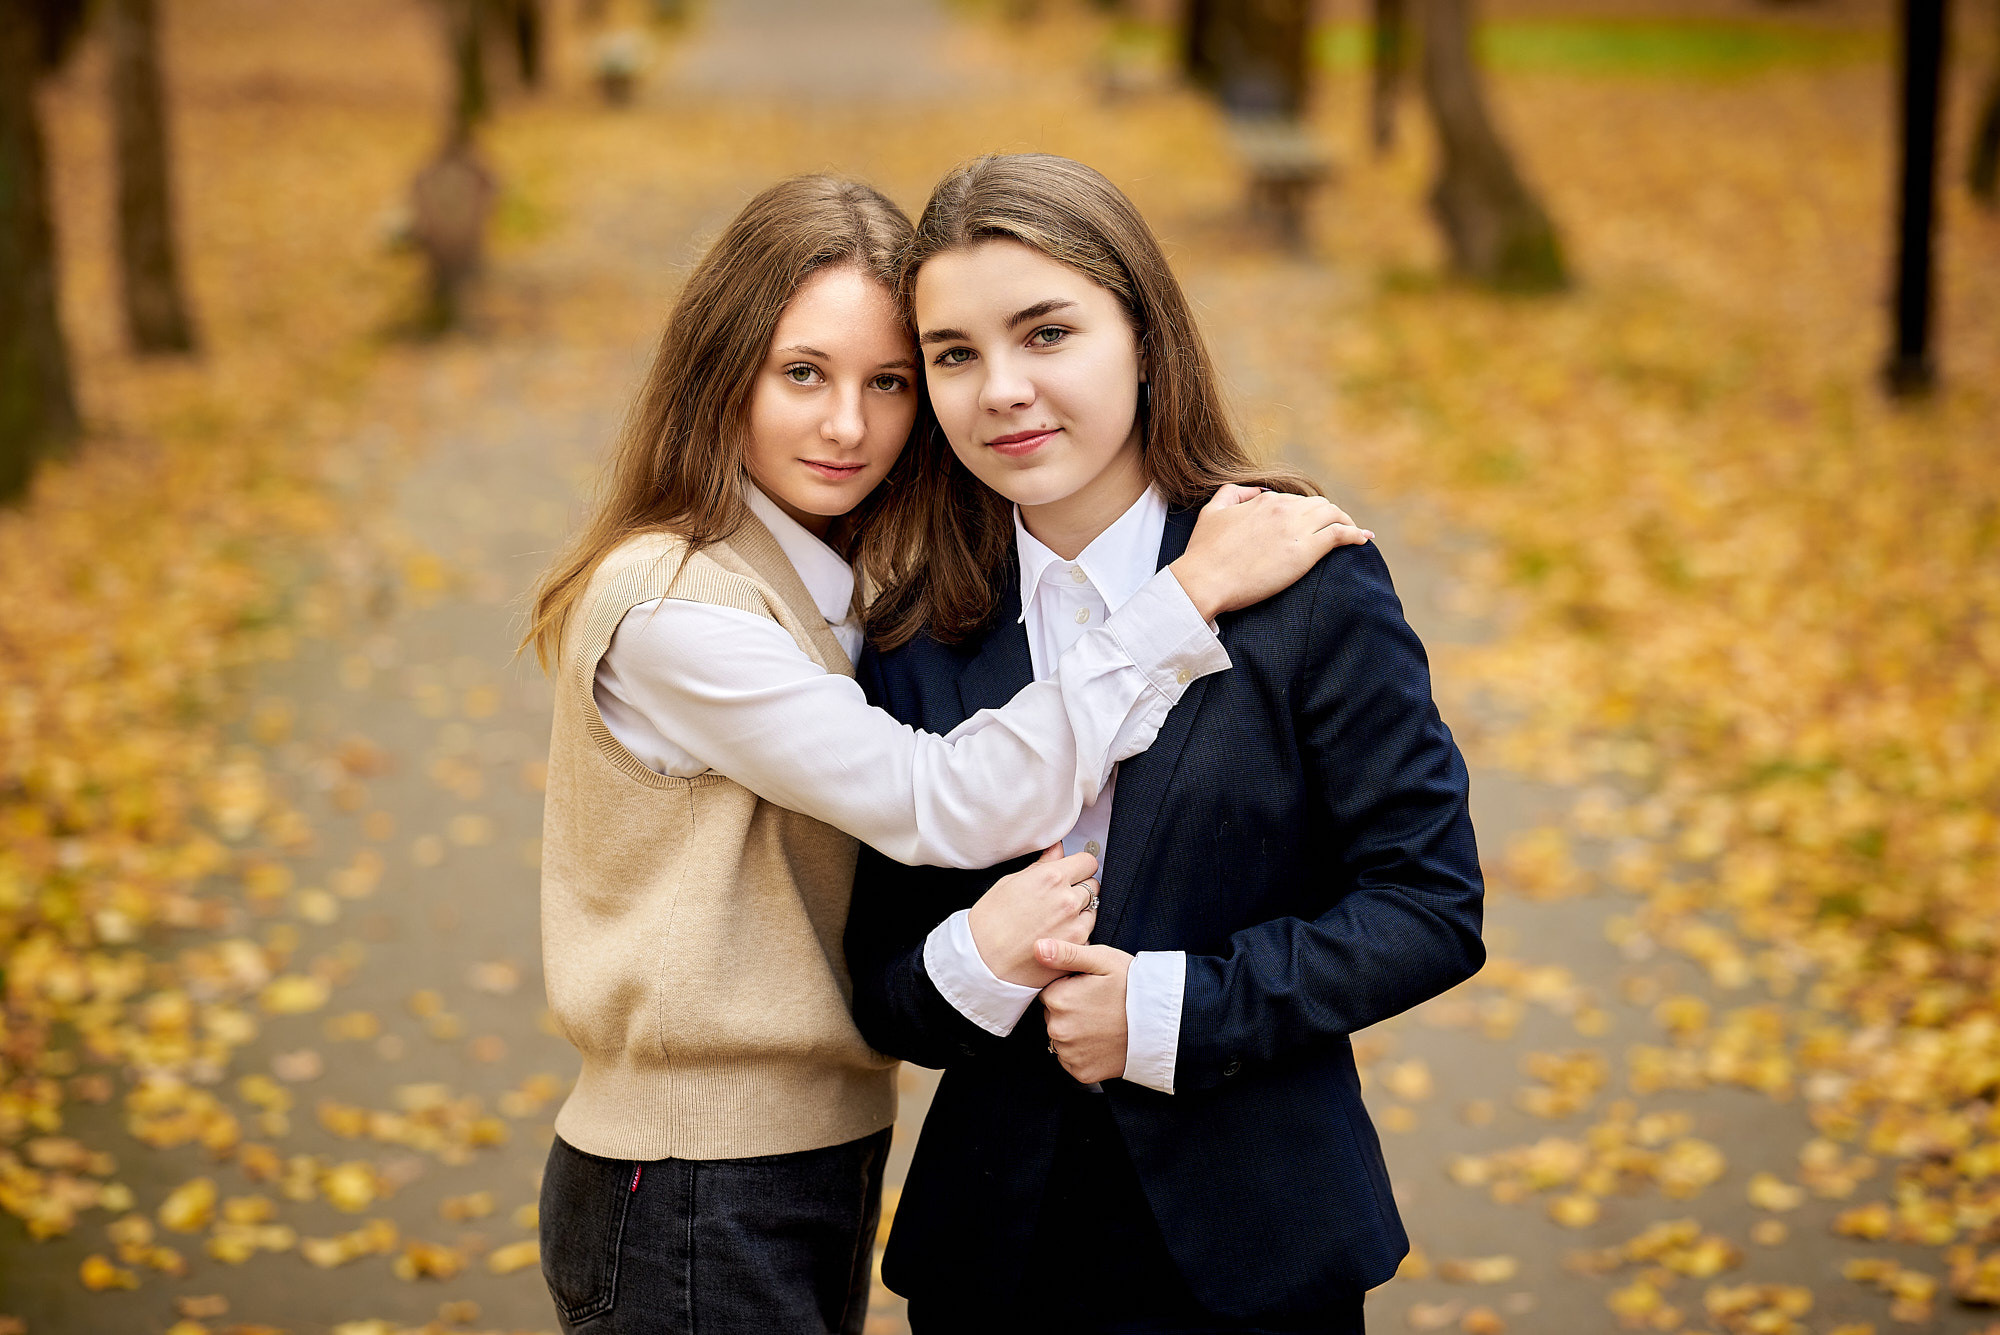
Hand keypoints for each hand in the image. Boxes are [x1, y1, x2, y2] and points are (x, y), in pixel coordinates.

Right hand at [967, 846, 1099, 987]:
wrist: (983, 963)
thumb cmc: (989, 923)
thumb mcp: (1010, 883)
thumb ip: (1041, 865)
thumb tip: (1057, 850)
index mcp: (1051, 877)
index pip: (1088, 861)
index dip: (1080, 866)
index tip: (1073, 872)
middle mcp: (1067, 899)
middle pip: (1093, 884)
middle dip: (1080, 888)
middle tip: (1059, 898)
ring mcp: (1075, 925)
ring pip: (1093, 909)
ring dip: (1081, 911)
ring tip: (1055, 920)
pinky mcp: (1078, 948)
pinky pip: (1088, 933)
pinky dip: (1078, 933)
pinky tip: (1056, 936)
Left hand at [1037, 939, 1132, 1083]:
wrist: (1162, 1024)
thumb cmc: (1133, 986)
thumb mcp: (1102, 959)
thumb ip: (1066, 953)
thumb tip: (1037, 947)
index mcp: (1058, 999)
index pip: (1050, 992)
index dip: (1071, 988)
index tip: (1092, 989)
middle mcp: (1057, 1030)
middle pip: (1053, 1016)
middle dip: (1070, 1010)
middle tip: (1100, 1005)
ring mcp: (1069, 1054)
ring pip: (1062, 1038)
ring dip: (1075, 1032)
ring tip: (1103, 1023)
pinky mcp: (1081, 1072)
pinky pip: (1072, 1060)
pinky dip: (1084, 1053)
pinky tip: (1103, 1042)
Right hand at [1168, 485, 1372, 619]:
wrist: (1204, 580)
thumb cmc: (1203, 552)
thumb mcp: (1212, 512)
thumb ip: (1233, 493)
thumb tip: (1258, 490)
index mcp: (1264, 501)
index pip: (1294, 501)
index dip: (1305, 512)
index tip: (1311, 523)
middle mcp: (1283, 509)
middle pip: (1319, 505)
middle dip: (1330, 515)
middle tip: (1338, 527)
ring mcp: (1296, 529)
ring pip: (1334, 515)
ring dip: (1347, 521)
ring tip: (1355, 533)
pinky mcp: (1306, 551)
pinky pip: (1341, 534)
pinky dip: (1356, 534)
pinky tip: (1364, 540)